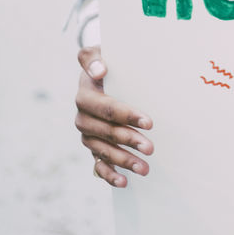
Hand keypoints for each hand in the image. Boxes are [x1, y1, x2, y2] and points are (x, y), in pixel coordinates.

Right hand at [75, 46, 153, 187]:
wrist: (101, 73)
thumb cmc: (107, 62)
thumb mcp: (100, 52)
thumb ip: (93, 58)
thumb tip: (100, 70)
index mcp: (85, 93)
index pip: (104, 107)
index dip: (125, 115)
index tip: (149, 122)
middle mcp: (82, 116)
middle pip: (104, 131)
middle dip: (128, 140)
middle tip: (151, 148)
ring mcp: (87, 133)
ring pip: (102, 150)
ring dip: (123, 160)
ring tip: (145, 168)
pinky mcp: (93, 146)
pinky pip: (97, 164)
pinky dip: (109, 175)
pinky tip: (124, 182)